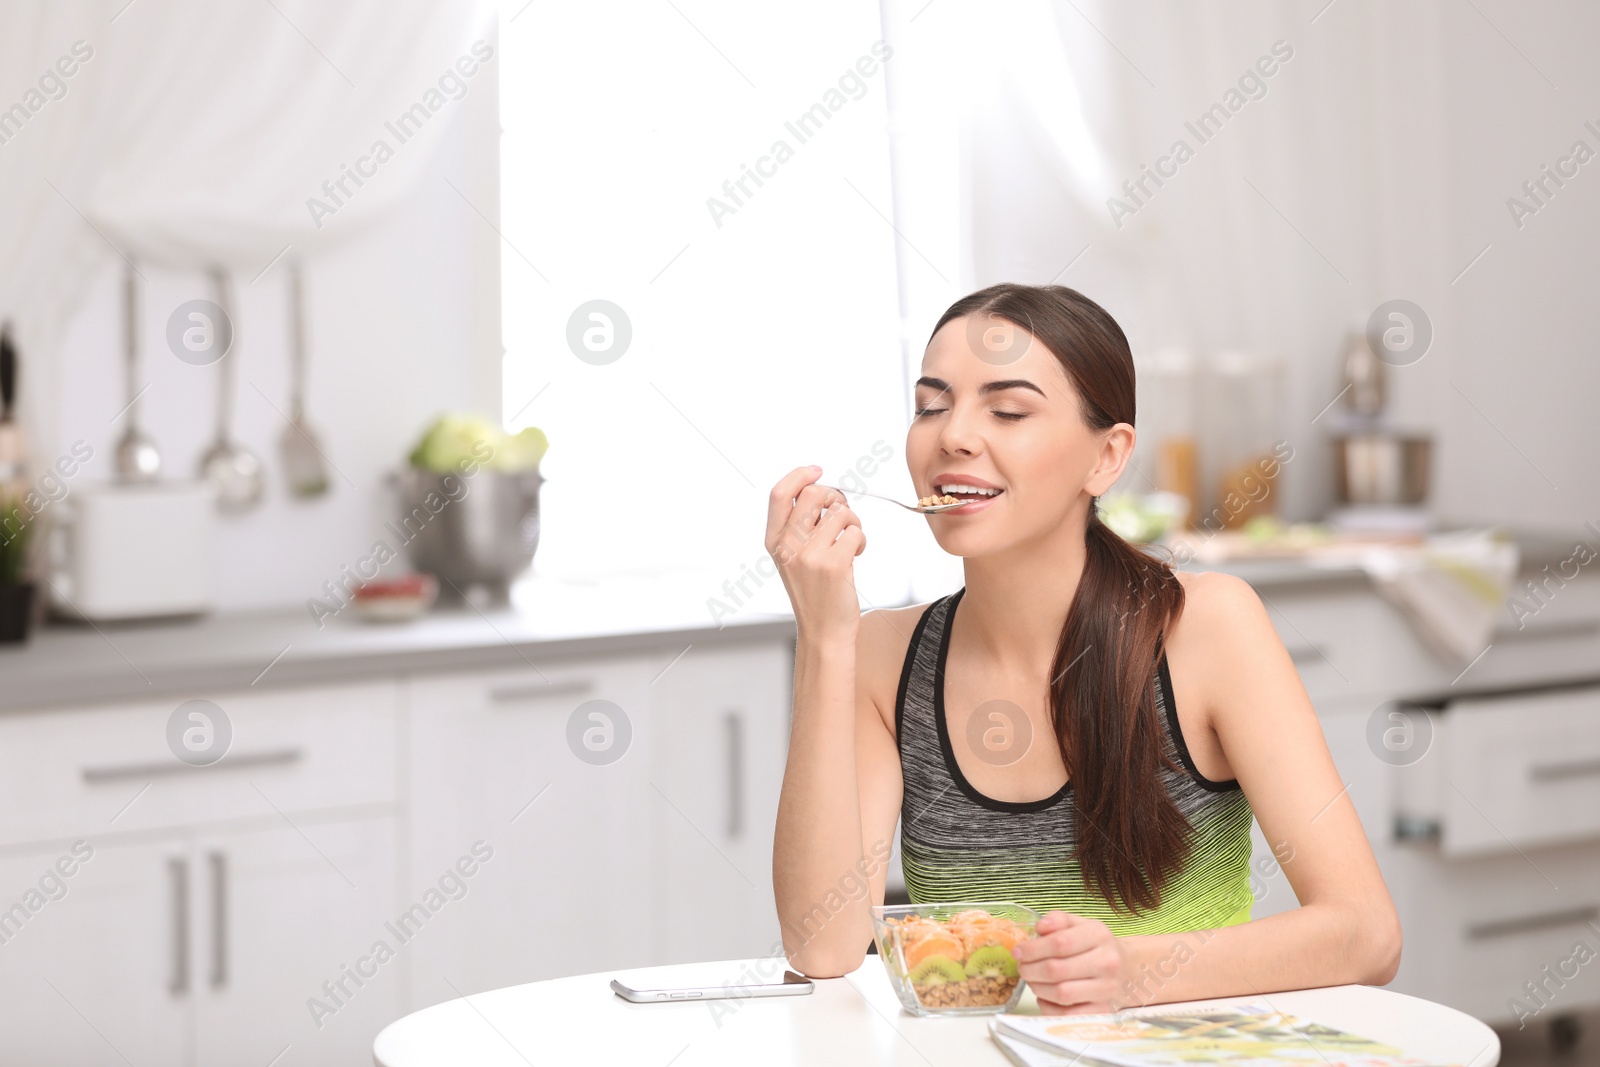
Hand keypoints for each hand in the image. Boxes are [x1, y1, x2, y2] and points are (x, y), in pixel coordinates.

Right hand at [764, 466, 865, 645]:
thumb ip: (800, 526)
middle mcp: (788, 546)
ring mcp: (809, 556)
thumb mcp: (794, 557)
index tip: (817, 471)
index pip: (780, 494)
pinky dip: (861, 539)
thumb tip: (820, 489)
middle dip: (835, 497)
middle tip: (842, 514)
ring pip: (840, 512)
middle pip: (814, 494)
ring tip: (850, 542)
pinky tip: (855, 554)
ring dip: (853, 522)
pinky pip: (855, 531)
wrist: (824, 632)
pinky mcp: (833, 565)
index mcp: (774, 541)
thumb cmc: (815, 592)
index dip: (800, 475)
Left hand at [1012, 911, 1128, 1014]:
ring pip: (1061, 993)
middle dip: (1030, 969)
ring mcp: (1106, 988)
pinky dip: (1049, 1006)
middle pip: (1057, 970)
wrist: (1127, 970)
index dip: (1032, 949)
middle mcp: (1107, 962)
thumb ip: (1059, 920)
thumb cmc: (1096, 946)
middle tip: (1021, 967)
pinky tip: (1044, 996)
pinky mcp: (1103, 1010)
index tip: (1018, 951)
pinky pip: (1068, 1014)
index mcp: (1099, 935)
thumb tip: (1039, 927)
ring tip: (1031, 980)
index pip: (1059, 942)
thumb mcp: (1080, 925)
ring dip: (1037, 987)